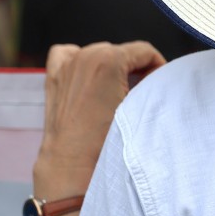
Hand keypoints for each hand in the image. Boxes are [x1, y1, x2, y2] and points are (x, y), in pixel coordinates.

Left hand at [34, 42, 165, 198]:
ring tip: (117, 90)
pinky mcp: (54, 76)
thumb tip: (155, 76)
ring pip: (99, 52)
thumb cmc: (106, 141)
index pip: (144, 50)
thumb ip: (150, 83)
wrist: (74, 164)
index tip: (159, 82)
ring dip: (111, 67)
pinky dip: (81, 61)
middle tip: (142, 91)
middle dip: (135, 68)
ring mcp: (67, 65)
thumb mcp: (138, 106)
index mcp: (108, 59)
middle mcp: (85, 56)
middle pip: (122, 51)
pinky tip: (90, 78)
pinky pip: (69, 54)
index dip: (158, 65)